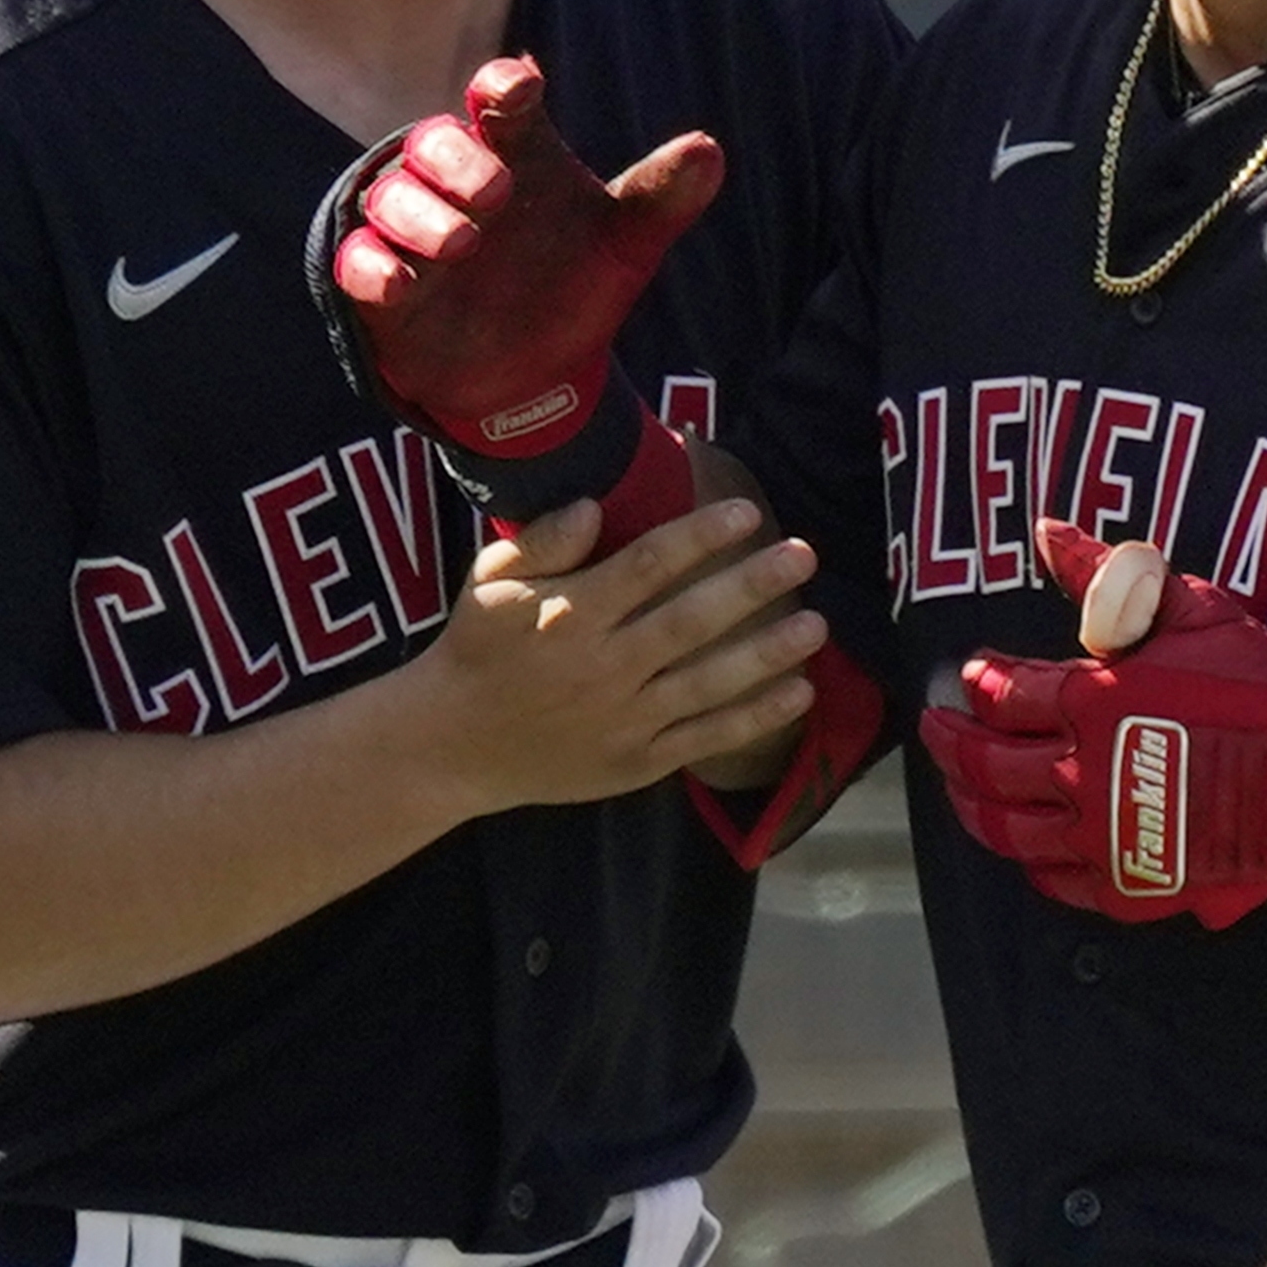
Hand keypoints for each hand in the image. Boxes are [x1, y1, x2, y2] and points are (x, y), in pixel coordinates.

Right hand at [323, 55, 721, 454]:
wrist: (539, 380)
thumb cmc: (575, 286)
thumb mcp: (625, 246)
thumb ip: (661, 198)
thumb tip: (710, 149)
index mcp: (516, 156)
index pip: (498, 101)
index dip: (502, 87)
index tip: (519, 87)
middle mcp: (456, 185)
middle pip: (434, 143)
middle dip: (456, 158)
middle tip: (495, 192)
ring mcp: (414, 234)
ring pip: (391, 197)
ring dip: (419, 213)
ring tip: (462, 241)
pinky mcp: (382, 289)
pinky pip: (357, 261)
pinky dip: (373, 266)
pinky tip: (400, 283)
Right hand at [406, 492, 825, 814]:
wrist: (451, 747)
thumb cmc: (479, 650)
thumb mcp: (493, 584)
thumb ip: (544, 541)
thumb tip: (596, 504)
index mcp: (572, 615)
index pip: (647, 566)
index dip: (700, 536)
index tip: (747, 512)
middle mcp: (604, 666)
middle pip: (690, 620)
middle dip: (750, 586)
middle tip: (802, 555)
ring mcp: (625, 719)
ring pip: (709, 682)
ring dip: (768, 654)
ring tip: (816, 625)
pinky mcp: (637, 761)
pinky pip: (706, 737)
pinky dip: (755, 718)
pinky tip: (800, 693)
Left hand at [914, 521, 1266, 926]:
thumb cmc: (1263, 686)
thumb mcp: (1193, 611)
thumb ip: (1113, 575)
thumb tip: (1048, 533)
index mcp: (1095, 704)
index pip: (1007, 694)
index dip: (981, 682)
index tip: (972, 675)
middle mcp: (1086, 776)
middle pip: (988, 767)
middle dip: (951, 744)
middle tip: (936, 730)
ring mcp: (1106, 839)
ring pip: (1009, 829)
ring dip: (973, 805)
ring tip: (959, 788)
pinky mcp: (1132, 885)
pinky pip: (1057, 880)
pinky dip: (1029, 861)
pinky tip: (1024, 845)